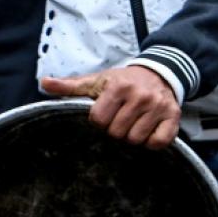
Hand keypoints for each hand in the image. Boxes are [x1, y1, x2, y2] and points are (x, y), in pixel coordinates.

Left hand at [41, 66, 181, 148]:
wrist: (158, 74)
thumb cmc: (123, 81)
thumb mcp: (97, 80)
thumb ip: (71, 85)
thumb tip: (44, 83)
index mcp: (118, 86)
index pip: (99, 120)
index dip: (99, 122)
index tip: (105, 115)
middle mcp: (139, 96)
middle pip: (117, 132)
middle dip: (116, 130)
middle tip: (120, 121)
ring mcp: (158, 107)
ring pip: (136, 139)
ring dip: (133, 137)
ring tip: (134, 125)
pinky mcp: (172, 118)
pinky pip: (158, 142)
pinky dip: (151, 142)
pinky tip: (148, 132)